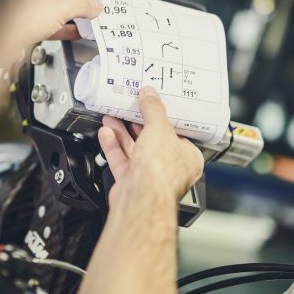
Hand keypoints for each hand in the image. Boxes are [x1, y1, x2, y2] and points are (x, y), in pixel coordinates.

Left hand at [11, 0, 102, 45]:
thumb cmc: (19, 16)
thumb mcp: (60, 9)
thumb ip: (82, 6)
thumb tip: (95, 6)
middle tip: (91, 2)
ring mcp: (21, 1)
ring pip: (50, 2)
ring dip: (70, 11)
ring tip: (85, 19)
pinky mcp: (19, 19)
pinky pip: (43, 18)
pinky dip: (59, 24)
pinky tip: (72, 32)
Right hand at [98, 86, 203, 203]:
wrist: (140, 198)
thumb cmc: (161, 171)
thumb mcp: (160, 128)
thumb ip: (153, 110)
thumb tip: (150, 95)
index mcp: (187, 158)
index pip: (177, 134)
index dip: (164, 119)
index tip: (153, 108)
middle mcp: (170, 169)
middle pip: (153, 141)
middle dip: (138, 125)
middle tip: (129, 110)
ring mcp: (149, 177)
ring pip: (135, 151)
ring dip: (122, 134)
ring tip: (113, 118)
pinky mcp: (131, 183)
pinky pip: (122, 161)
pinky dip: (113, 147)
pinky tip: (106, 133)